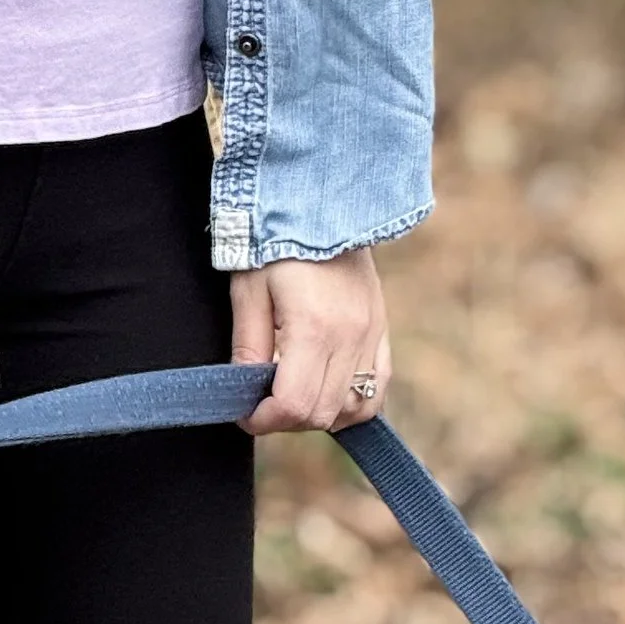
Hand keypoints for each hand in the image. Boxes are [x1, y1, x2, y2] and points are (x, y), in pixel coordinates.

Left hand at [231, 249, 390, 433]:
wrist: (323, 203)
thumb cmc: (276, 241)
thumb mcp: (250, 290)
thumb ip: (249, 344)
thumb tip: (244, 390)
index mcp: (313, 328)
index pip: (294, 404)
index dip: (263, 420)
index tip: (243, 412)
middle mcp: (349, 338)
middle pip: (322, 413)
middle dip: (286, 419)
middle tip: (261, 403)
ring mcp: (371, 336)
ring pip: (352, 408)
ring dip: (318, 413)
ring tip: (293, 395)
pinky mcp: (381, 331)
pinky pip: (377, 388)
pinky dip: (352, 404)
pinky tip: (327, 394)